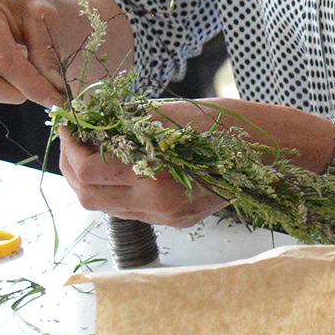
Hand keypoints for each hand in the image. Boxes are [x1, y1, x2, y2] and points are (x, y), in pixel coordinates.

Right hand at [0, 0, 73, 110]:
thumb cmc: (24, 2)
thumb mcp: (43, 14)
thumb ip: (47, 50)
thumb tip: (53, 88)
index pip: (3, 61)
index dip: (32, 85)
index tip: (57, 100)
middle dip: (14, 94)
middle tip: (40, 88)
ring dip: (2, 97)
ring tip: (20, 76)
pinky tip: (4, 77)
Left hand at [58, 103, 228, 226]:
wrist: (267, 150)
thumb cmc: (224, 123)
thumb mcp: (169, 115)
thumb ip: (125, 122)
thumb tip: (88, 118)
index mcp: (155, 177)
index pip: (88, 170)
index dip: (69, 146)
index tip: (68, 124)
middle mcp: (156, 205)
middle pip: (88, 195)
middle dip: (70, 164)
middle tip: (71, 137)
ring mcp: (166, 217)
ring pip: (104, 206)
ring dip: (88, 179)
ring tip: (90, 150)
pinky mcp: (174, 220)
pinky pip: (129, 208)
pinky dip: (114, 187)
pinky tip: (119, 166)